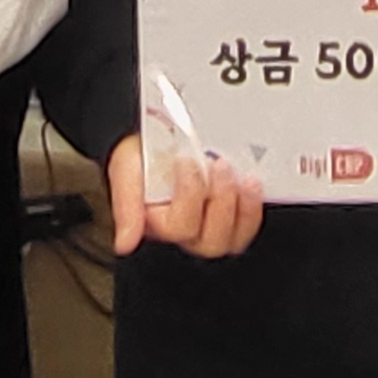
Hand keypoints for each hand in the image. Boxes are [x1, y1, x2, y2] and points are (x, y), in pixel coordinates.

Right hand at [107, 132, 264, 259]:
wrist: (160, 134)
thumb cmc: (142, 154)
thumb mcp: (126, 170)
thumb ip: (126, 206)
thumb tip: (125, 244)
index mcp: (159, 223)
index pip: (180, 227)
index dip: (189, 195)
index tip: (186, 160)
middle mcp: (188, 231)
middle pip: (211, 242)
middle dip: (221, 202)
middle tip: (219, 166)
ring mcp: (212, 225)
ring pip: (233, 239)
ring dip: (243, 208)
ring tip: (242, 176)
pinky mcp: (233, 215)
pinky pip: (248, 225)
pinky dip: (253, 207)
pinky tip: (251, 183)